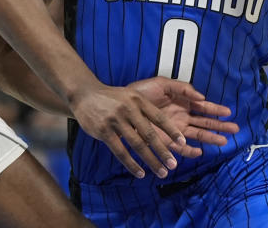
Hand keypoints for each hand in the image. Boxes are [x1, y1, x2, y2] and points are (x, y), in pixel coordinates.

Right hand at [69, 82, 187, 178]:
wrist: (85, 95)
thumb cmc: (112, 98)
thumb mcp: (131, 96)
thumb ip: (145, 109)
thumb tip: (164, 127)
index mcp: (138, 100)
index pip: (159, 117)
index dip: (171, 131)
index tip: (183, 143)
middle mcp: (128, 109)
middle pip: (150, 134)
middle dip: (163, 151)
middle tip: (173, 165)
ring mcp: (115, 120)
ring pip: (137, 145)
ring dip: (150, 161)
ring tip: (160, 172)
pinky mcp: (104, 131)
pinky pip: (120, 151)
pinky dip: (131, 164)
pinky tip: (140, 172)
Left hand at [129, 77, 238, 157]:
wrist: (122, 103)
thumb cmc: (141, 91)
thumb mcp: (162, 83)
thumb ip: (182, 88)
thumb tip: (201, 97)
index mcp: (182, 102)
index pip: (203, 107)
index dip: (216, 109)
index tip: (229, 112)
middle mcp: (181, 117)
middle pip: (205, 123)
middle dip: (220, 126)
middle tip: (235, 129)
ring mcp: (174, 130)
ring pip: (197, 135)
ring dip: (210, 138)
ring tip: (224, 142)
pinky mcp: (164, 140)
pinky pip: (180, 148)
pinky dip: (189, 151)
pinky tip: (199, 152)